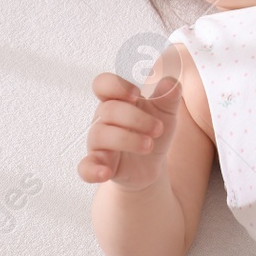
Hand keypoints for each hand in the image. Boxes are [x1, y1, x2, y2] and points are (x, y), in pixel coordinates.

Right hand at [78, 72, 182, 190]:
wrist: (151, 164)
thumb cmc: (152, 131)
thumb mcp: (166, 112)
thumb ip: (169, 95)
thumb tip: (171, 83)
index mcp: (117, 101)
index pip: (103, 84)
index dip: (116, 85)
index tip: (136, 94)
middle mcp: (103, 119)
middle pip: (108, 110)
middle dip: (136, 118)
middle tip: (158, 129)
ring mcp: (98, 142)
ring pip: (101, 134)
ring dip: (127, 140)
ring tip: (148, 146)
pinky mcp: (99, 164)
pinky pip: (85, 167)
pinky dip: (93, 170)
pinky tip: (106, 172)